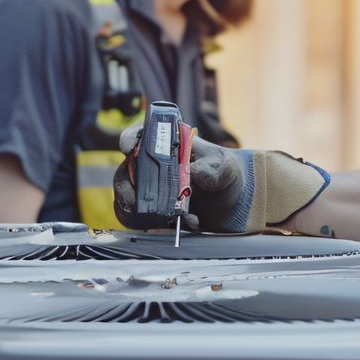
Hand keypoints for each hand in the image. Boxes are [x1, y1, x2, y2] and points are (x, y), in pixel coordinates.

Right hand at [111, 124, 328, 232]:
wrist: (232, 202)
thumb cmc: (224, 174)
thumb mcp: (223, 167)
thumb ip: (211, 168)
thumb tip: (195, 174)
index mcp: (166, 145)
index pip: (140, 135)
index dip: (130, 138)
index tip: (130, 147)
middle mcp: (152, 166)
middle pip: (127, 170)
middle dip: (127, 185)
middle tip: (134, 198)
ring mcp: (149, 190)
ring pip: (127, 197)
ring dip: (138, 210)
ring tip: (162, 218)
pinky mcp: (153, 211)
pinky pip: (139, 219)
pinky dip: (152, 225)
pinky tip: (180, 224)